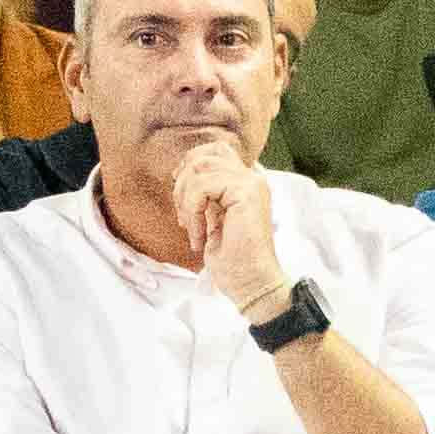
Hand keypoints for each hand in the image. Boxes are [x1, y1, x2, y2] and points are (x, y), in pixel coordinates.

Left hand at [176, 157, 291, 323]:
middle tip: (183, 216)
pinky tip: (199, 235)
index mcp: (247, 182)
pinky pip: (202, 187)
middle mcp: (252, 178)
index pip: (215, 151)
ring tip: (190, 227)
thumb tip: (182, 175)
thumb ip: (207, 194)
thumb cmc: (233, 260)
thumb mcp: (214, 218)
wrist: (251, 283)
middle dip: (183, 183)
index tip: (182, 200)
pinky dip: (192, 211)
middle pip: (204, 155)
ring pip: (199, 169)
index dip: (191, 168)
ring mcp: (251, 183)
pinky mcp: (246, 193)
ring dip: (185, 199)